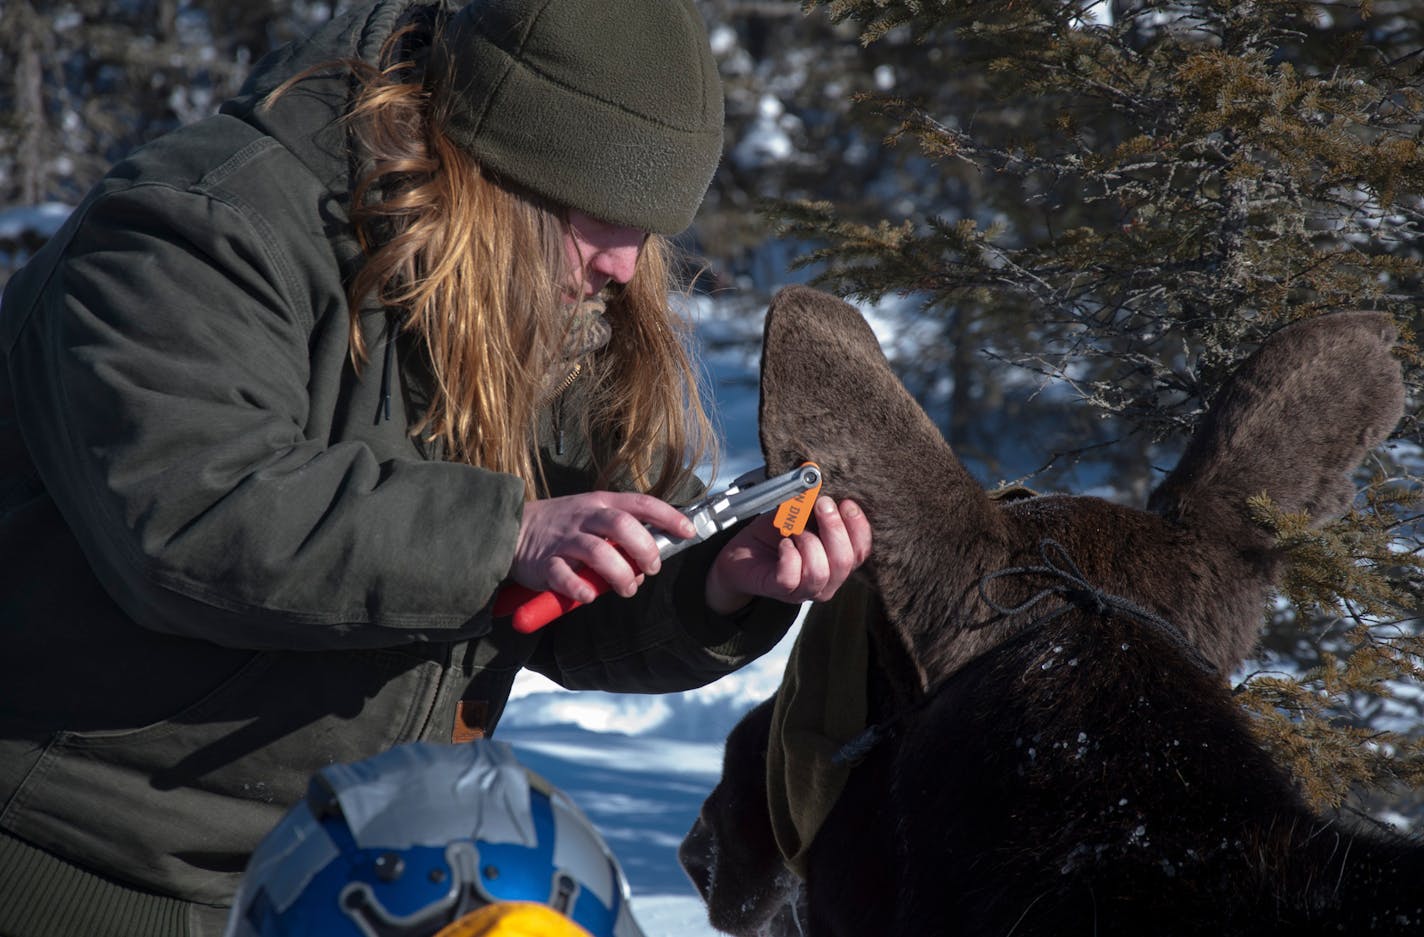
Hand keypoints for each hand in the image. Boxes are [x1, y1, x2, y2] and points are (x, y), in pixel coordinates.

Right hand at [512, 492, 695, 602]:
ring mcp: (563, 539)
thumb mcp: (592, 516)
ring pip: (597, 551)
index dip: (668, 516)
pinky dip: (581, 589)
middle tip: (651, 569)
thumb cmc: (562, 526)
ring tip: (627, 588)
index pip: (641, 503)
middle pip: (622, 525)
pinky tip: (590, 596)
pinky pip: (564, 576)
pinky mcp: (544, 563)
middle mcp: (584, 518)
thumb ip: (621, 532)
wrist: (511, 528)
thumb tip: (651, 557)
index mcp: (600, 503)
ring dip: (619, 574)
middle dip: (644, 549)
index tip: (689, 531)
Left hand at [705, 497, 871, 614]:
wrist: (741, 553)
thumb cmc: (774, 534)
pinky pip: (791, 577)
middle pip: (844, 561)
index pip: (862, 551)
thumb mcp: (800, 515)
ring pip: (820, 572)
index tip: (847, 502)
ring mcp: (804, 590)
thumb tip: (824, 483)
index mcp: (837, 561)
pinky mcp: (780, 590)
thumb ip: (816, 505)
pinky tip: (783, 544)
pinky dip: (788, 555)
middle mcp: (827, 580)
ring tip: (795, 529)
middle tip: (821, 505)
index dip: (858, 527)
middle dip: (834, 528)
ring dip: (809, 543)